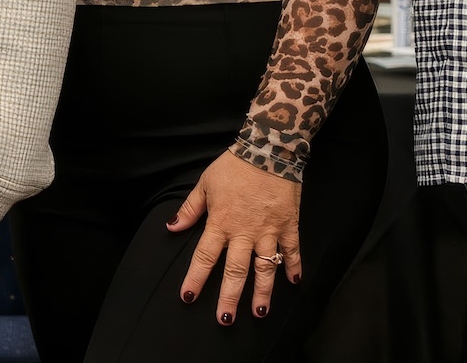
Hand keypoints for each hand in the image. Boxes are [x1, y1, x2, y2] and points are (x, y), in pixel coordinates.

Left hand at [168, 149, 301, 324]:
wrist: (269, 147)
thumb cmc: (234, 165)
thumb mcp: (206, 183)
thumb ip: (190, 209)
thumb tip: (171, 227)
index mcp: (221, 222)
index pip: (205, 256)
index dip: (195, 278)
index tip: (188, 296)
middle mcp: (244, 231)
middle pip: (235, 271)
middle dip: (229, 297)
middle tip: (225, 319)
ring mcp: (269, 230)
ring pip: (264, 267)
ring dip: (262, 292)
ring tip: (259, 312)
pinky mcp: (289, 224)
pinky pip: (292, 250)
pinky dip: (294, 266)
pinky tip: (295, 282)